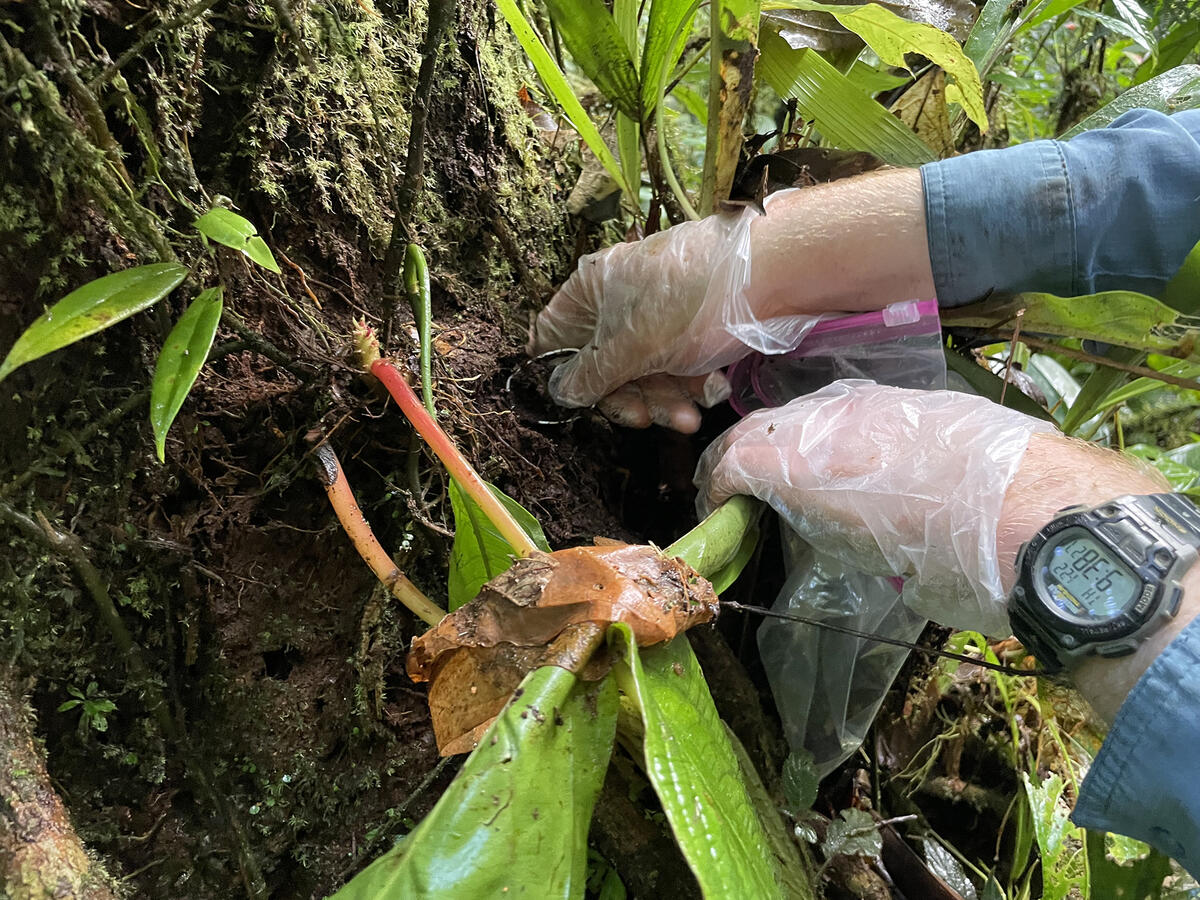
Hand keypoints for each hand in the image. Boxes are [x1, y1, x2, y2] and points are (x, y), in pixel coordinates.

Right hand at [530, 169, 936, 431]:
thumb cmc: (687, 307)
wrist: (772, 276)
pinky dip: (693, 381)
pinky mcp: (692, 326)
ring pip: (644, 371)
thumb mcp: (631, 348)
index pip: (552, 337)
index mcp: (590, 291)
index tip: (584, 402)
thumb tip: (558, 391)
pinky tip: (713, 386)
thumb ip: (590, 376)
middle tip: (652, 420)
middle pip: (604, 365)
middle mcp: (617, 300)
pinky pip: (677, 363)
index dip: (563, 373)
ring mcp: (657, 312)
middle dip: (632, 397)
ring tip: (692, 414)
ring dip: (668, 399)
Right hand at [696, 380, 1056, 634]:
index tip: (717, 512)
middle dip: (743, 461)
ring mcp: (871, 401)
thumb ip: (816, 526)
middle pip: (762, 427)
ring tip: (799, 479)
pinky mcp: (910, 396)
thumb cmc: (944, 560)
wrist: (1038, 515)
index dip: (715, 488)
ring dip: (789, 442)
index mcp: (802, 463)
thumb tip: (809, 517)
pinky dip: (835, 433)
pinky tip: (856, 462)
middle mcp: (827, 418)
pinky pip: (852, 408)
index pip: (731, 459)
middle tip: (746, 495)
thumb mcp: (862, 561)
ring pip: (807, 412)